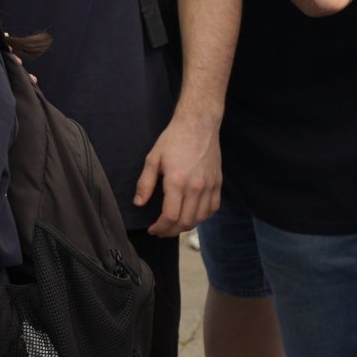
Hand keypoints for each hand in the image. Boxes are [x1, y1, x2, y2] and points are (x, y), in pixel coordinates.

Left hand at [134, 115, 221, 235]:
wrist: (198, 124)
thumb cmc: (173, 139)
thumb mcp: (153, 158)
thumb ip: (145, 183)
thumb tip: (138, 203)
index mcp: (177, 181)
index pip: (170, 216)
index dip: (160, 227)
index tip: (153, 230)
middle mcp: (196, 187)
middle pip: (186, 221)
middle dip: (171, 231)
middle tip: (161, 231)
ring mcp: (209, 186)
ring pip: (201, 218)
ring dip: (187, 226)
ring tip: (174, 226)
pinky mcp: (218, 183)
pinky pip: (213, 208)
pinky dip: (203, 217)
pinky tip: (193, 216)